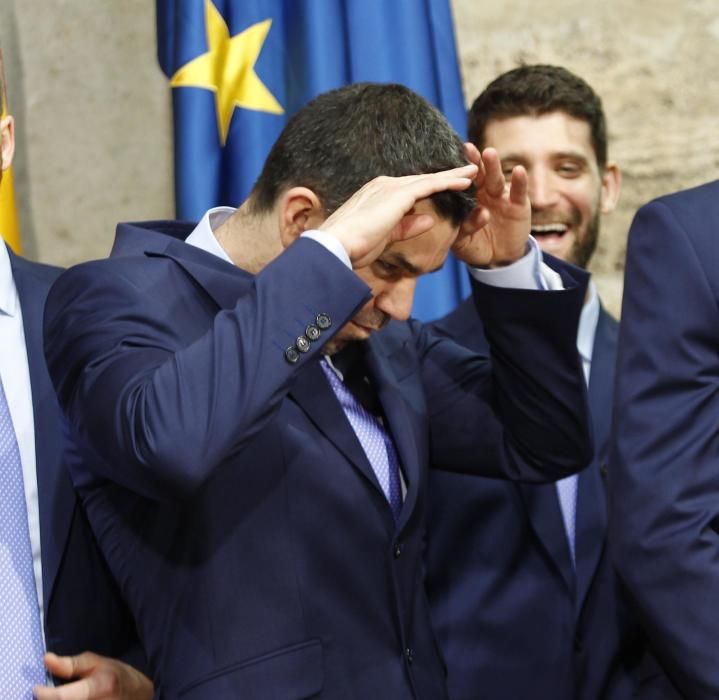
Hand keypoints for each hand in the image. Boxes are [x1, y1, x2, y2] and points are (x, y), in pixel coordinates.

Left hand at [34, 652, 153, 699]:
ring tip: (64, 693)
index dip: (45, 695)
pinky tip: (67, 698)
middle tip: (49, 692)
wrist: (137, 695)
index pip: (63, 697)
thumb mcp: (97, 662)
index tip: (36, 688)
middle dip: (50, 699)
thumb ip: (70, 664)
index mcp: (99, 687)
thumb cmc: (115, 675)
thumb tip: (46, 659)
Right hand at [319, 164, 476, 267]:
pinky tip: (466, 182)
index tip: (445, 186)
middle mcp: (384, 185)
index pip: (410, 189)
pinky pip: (430, 185)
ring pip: (429, 179)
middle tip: (466, 172)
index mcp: (377, 195)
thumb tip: (428, 219)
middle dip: (446, 177)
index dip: (429, 187)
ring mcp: (391, 188)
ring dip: (453, 176)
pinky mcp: (399, 195)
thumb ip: (405, 227)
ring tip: (473, 172)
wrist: (337, 246)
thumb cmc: (353, 247)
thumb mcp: (384, 237)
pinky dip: (449, 182)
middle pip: (422, 180)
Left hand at [452, 144, 529, 267]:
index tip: (447, 160)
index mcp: (466, 199)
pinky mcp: (518, 204)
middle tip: (468, 148)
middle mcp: (483, 194)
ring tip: (489, 153)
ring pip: (496, 180)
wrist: (498, 258)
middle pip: (477, 176)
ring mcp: (501, 197)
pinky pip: (518, 191)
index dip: (455, 173)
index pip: (460, 183)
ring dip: (493, 167)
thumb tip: (477, 213)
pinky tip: (519, 171)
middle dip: (473, 162)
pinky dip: (520, 181)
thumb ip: (464, 228)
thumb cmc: (476, 245)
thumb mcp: (464, 241)